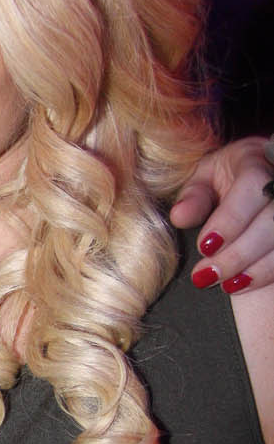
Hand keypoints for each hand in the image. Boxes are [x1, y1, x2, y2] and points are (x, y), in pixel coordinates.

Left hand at [170, 136, 273, 289]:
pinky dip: (264, 274)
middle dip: (239, 253)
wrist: (256, 179)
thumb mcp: (203, 180)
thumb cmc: (225, 178)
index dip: (230, 220)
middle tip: (208, 275)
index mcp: (254, 159)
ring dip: (254, 269)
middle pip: (272, 220)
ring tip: (225, 283)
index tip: (205, 246)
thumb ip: (193, 197)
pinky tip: (241, 284)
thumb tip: (179, 216)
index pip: (253, 187)